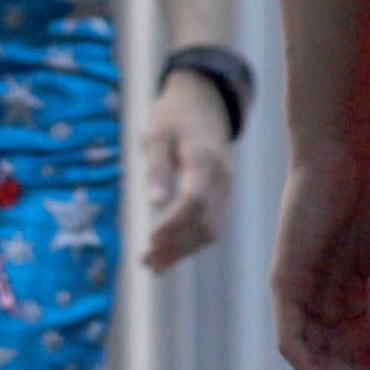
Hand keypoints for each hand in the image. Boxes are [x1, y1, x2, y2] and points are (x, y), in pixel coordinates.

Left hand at [133, 70, 233, 269]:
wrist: (203, 104)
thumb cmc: (173, 118)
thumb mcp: (156, 135)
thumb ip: (156, 168)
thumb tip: (154, 204)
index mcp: (205, 159)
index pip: (195, 199)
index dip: (174, 223)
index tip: (149, 238)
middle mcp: (222, 178)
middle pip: (206, 222)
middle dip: (176, 245)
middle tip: (144, 259)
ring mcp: (226, 188)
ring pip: (211, 230)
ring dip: (182, 250)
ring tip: (150, 264)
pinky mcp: (221, 195)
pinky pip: (211, 225)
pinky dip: (189, 244)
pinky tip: (166, 257)